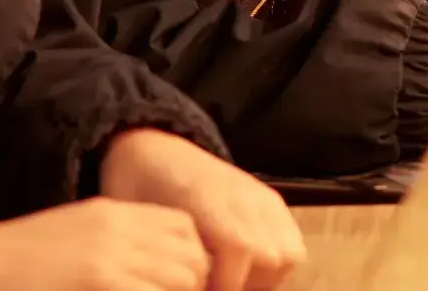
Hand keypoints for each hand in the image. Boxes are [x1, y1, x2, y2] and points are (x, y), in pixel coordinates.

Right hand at [0, 197, 210, 290]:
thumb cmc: (17, 262)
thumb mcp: (74, 236)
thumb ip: (115, 244)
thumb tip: (152, 273)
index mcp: (111, 213)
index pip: (183, 228)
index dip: (190, 260)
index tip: (176, 286)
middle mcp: (119, 230)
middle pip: (191, 257)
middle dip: (192, 287)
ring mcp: (112, 258)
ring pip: (184, 279)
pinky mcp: (102, 281)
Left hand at [99, 129, 304, 290]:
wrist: (152, 150)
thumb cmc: (137, 189)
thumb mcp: (133, 217)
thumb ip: (158, 250)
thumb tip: (173, 282)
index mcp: (203, 193)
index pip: (240, 245)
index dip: (227, 282)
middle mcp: (241, 192)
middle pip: (273, 257)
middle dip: (245, 285)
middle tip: (214, 286)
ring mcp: (261, 195)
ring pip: (290, 254)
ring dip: (265, 278)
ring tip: (230, 278)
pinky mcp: (272, 201)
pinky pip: (293, 243)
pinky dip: (275, 263)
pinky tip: (243, 266)